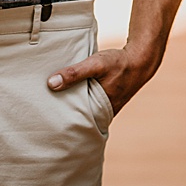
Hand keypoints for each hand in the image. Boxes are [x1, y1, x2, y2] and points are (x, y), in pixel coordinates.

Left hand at [48, 40, 162, 115]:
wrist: (141, 59)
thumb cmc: (119, 63)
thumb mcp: (96, 64)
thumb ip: (74, 73)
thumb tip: (51, 83)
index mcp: (99, 111)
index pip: (76, 124)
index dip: (61, 126)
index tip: (44, 124)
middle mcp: (103, 114)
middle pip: (79, 120)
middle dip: (65, 120)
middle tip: (44, 119)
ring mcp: (106, 109)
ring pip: (85, 113)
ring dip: (74, 110)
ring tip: (53, 109)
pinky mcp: (107, 101)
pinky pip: (91, 106)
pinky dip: (82, 103)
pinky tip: (71, 98)